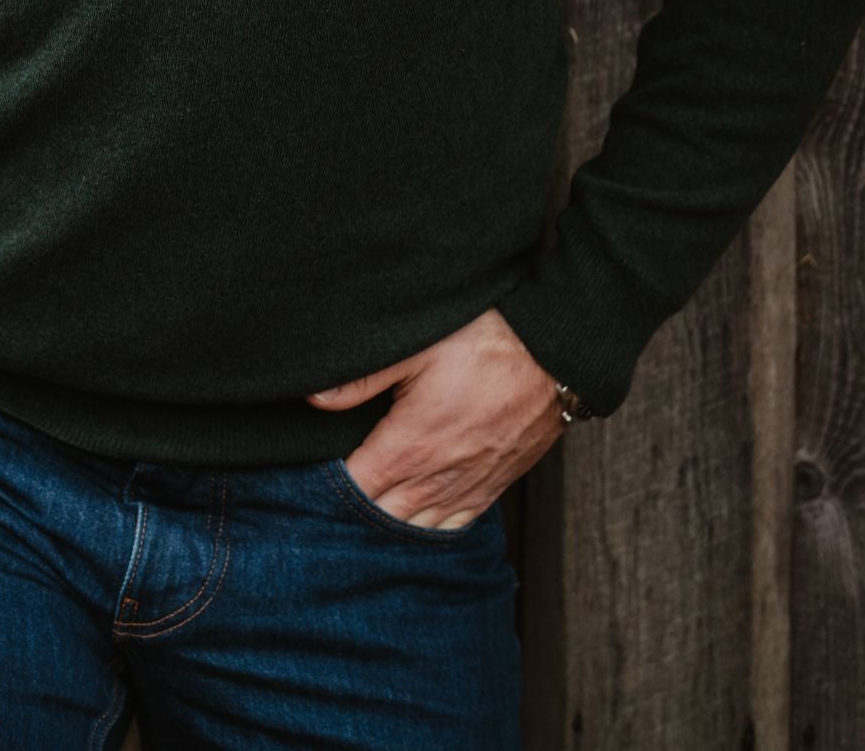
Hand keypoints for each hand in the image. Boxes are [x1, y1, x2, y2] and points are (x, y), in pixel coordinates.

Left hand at [304, 307, 564, 528]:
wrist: (555, 350)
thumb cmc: (484, 339)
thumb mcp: (414, 347)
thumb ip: (361, 378)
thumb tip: (313, 399)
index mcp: (413, 445)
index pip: (357, 489)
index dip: (330, 489)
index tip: (309, 480)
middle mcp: (441, 476)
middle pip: (384, 516)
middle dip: (355, 512)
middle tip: (329, 500)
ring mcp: (471, 483)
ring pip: (420, 525)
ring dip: (391, 522)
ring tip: (364, 513)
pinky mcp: (496, 481)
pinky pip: (457, 521)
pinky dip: (431, 525)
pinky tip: (416, 517)